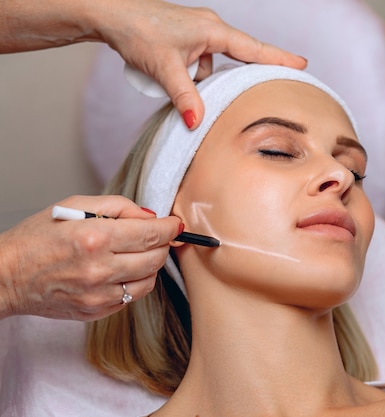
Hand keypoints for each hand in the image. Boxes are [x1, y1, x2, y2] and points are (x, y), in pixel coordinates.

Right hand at [0, 195, 180, 320]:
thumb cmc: (37, 238)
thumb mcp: (75, 206)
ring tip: (134, 253)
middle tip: (153, 236)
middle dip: (162, 243)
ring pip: (149, 280)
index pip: (152, 233)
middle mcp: (99, 269)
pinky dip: (133, 281)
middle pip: (156, 257)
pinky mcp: (96, 312)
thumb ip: (119, 207)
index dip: (170, 227)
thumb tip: (151, 216)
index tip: (176, 224)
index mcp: (94, 238)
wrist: (6, 276)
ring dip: (150, 264)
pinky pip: (132, 296)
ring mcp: (98, 295)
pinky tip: (118, 270)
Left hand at [94, 0, 307, 128]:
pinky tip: (178, 82)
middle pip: (241, 54)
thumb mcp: (164, 68)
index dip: (279, 58)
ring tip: (194, 88)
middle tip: (278, 81)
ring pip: (215, 62)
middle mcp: (209, 27)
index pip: (253, 49)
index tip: (303, 63)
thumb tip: (197, 124)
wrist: (108, 13)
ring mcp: (197, 31)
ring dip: (209, 78)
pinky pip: (200, 60)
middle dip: (253, 71)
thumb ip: (184, 96)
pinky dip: (194, 74)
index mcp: (213, 30)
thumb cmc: (137, 30)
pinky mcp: (185, 37)